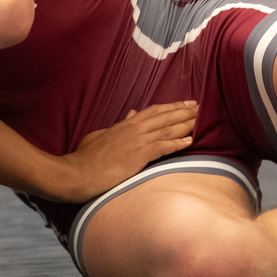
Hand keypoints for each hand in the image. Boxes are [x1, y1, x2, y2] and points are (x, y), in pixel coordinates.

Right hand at [61, 101, 197, 200]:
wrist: (77, 173)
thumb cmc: (85, 159)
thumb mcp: (99, 136)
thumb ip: (116, 126)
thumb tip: (130, 115)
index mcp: (124, 125)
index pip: (152, 112)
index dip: (170, 107)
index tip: (185, 103)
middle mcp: (132, 130)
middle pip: (163, 116)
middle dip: (183, 110)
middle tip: (200, 106)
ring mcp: (135, 142)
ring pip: (166, 129)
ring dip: (185, 124)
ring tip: (200, 119)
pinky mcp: (137, 156)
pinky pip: (162, 147)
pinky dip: (177, 143)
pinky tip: (190, 141)